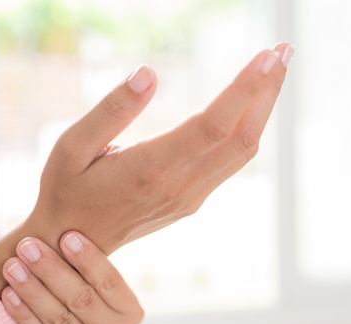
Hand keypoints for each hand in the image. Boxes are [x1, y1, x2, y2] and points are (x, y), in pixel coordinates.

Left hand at [1, 233, 142, 323]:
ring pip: (59, 319)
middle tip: (27, 246)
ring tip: (12, 266)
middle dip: (52, 270)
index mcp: (131, 312)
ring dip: (32, 290)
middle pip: (82, 300)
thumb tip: (69, 212)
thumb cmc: (78, 294)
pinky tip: (9, 294)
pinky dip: (23, 314)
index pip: (111, 282)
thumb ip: (85, 261)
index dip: (88, 259)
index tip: (65, 235)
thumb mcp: (90, 282)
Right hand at [27, 43, 292, 254]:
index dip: (244, 91)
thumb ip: (111, 111)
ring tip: (275, 70)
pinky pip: (230, 162)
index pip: (211, 126)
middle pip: (241, 137)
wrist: (74, 247)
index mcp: (149, 169)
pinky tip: (251, 104)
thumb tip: (149, 74)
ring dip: (264, 109)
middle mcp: (178, 187)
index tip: (268, 58)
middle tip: (284, 51)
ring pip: (242, 151)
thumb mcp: (71, 147)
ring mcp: (189, 197)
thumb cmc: (65, 190)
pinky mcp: (191, 200)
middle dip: (268, 92)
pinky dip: (248, 129)